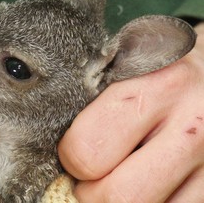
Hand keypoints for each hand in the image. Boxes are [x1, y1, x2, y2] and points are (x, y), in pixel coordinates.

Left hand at [58, 22, 203, 202]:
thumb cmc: (162, 68)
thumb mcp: (130, 66)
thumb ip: (98, 103)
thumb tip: (64, 149)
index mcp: (157, 89)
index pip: (87, 150)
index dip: (71, 157)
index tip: (72, 151)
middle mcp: (190, 129)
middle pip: (118, 195)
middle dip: (91, 192)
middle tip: (88, 176)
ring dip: (119, 202)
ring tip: (116, 178)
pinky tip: (144, 181)